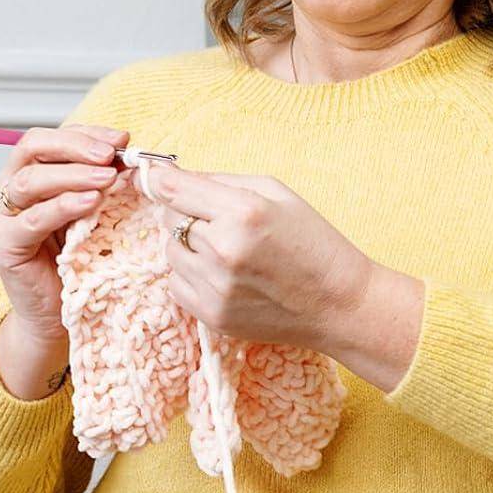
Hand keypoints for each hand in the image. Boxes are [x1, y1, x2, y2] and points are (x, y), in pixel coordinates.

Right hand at [0, 122, 131, 338]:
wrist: (59, 312)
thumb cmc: (78, 259)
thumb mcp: (92, 212)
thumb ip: (101, 184)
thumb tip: (130, 158)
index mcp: (30, 173)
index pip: (52, 139)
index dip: (86, 134)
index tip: (122, 140)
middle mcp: (10, 188)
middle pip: (33, 148)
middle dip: (76, 146)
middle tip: (111, 154)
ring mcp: (2, 215)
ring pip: (30, 180)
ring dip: (73, 174)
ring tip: (107, 179)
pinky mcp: (5, 244)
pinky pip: (33, 219)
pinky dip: (62, 207)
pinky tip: (90, 203)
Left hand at [143, 163, 373, 354]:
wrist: (338, 305)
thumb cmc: (313, 243)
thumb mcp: (278, 194)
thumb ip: (222, 181)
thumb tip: (172, 177)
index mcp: (243, 212)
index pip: (174, 188)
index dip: (159, 179)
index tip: (153, 177)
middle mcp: (223, 250)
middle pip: (169, 218)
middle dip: (184, 212)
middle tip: (214, 219)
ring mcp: (215, 287)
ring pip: (170, 252)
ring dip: (187, 245)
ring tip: (224, 249)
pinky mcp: (212, 316)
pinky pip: (176, 284)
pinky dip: (191, 275)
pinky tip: (222, 274)